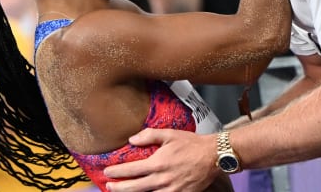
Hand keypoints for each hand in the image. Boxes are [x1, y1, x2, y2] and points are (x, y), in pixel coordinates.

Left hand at [104, 129, 218, 191]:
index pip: (131, 170)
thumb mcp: (169, 134)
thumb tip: (131, 140)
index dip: (116, 172)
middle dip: (118, 188)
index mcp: (158, 163)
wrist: (213, 156)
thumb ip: (149, 136)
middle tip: (108, 186)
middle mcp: (162, 179)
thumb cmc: (192, 144)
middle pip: (134, 188)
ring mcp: (171, 190)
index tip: (107, 172)